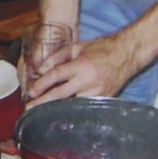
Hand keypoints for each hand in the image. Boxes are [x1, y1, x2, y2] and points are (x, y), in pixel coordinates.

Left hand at [22, 35, 139, 107]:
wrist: (127, 54)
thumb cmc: (102, 48)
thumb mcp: (77, 46)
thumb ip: (58, 56)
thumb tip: (41, 68)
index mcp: (82, 65)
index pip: (57, 76)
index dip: (42, 84)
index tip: (31, 90)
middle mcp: (89, 81)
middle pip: (61, 95)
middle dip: (43, 102)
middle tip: (30, 108)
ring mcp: (98, 92)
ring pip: (72, 104)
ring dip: (57, 108)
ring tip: (43, 112)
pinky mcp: (105, 99)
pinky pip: (84, 107)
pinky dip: (72, 109)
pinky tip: (62, 112)